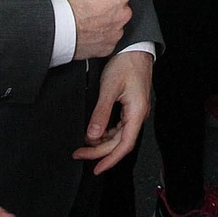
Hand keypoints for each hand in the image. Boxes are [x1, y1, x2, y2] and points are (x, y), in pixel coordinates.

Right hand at [57, 0, 132, 60]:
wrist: (59, 30)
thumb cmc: (69, 6)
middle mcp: (123, 15)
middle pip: (120, 6)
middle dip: (109, 4)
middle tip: (91, 5)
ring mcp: (116, 32)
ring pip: (115, 23)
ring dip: (106, 21)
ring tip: (88, 20)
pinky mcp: (108, 47)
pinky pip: (107, 38)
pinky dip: (100, 36)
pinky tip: (88, 31)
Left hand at [73, 49, 152, 172]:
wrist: (135, 48)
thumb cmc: (127, 64)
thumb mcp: (109, 88)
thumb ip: (100, 113)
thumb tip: (92, 135)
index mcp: (137, 113)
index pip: (124, 145)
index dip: (110, 159)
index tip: (97, 168)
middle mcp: (138, 114)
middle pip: (119, 142)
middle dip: (99, 151)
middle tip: (79, 154)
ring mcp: (135, 111)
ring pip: (118, 135)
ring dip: (101, 142)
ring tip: (83, 145)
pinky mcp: (130, 106)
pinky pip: (118, 126)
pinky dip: (105, 132)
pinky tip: (94, 132)